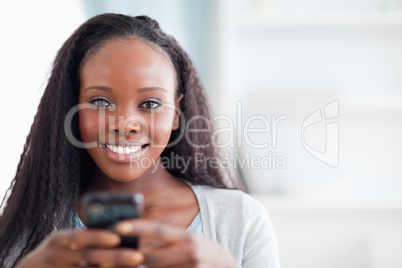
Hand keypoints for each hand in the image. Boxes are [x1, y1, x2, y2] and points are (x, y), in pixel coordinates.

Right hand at [17, 229, 143, 267]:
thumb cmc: (57, 251)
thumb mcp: (64, 241)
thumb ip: (84, 238)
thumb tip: (119, 234)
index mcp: (58, 239)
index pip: (80, 236)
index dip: (99, 237)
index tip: (117, 239)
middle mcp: (55, 255)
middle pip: (90, 256)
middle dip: (115, 257)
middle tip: (137, 256)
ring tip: (134, 267)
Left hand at [116, 220, 236, 267]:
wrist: (226, 267)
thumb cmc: (202, 252)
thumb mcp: (188, 240)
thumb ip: (167, 239)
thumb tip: (139, 241)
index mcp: (186, 237)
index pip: (158, 229)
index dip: (138, 227)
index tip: (119, 226)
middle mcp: (189, 251)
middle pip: (152, 256)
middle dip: (133, 258)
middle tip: (118, 255)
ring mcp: (192, 267)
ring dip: (146, 267)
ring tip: (132, 263)